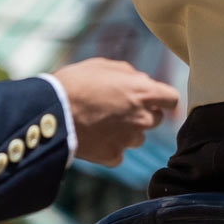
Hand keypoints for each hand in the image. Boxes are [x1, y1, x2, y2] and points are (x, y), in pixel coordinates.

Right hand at [51, 57, 179, 166]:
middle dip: (143, 114)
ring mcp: (129, 139)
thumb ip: (129, 73)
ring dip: (128, 132)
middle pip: (156, 119)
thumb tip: (142, 80)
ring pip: (138, 138)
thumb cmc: (75, 83)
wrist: (51, 113)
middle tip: (120, 109)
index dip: (163, 99)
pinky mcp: (113, 156)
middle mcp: (142, 118)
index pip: (172, 98)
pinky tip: (93, 137)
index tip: (154, 100)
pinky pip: (118, 153)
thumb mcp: (102, 66)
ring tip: (103, 123)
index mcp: (144, 92)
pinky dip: (109, 147)